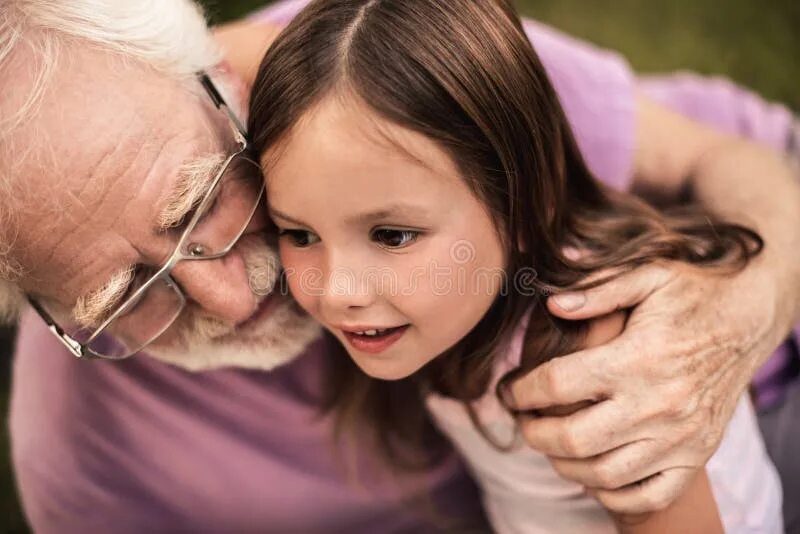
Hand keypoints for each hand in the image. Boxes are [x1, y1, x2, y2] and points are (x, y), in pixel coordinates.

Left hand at [509, 260, 791, 513]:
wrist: (751, 318)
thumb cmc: (693, 292)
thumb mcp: (648, 276)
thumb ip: (597, 290)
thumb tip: (550, 305)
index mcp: (637, 357)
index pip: (557, 384)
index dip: (520, 390)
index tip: (507, 389)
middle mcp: (658, 403)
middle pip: (573, 438)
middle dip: (533, 433)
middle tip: (523, 421)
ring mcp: (679, 435)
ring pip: (604, 473)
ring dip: (565, 464)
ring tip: (552, 444)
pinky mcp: (697, 454)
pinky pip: (649, 494)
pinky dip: (613, 494)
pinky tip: (593, 472)